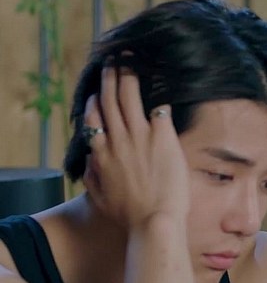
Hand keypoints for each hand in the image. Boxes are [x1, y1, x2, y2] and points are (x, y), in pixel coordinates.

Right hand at [83, 59, 188, 228]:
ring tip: (129, 61)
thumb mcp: (101, 198)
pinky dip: (158, 94)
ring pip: (130, 98)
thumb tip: (88, 163)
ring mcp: (140, 137)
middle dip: (110, 78)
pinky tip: (161, 81)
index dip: (94, 103)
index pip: (94, 121)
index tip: (96, 94)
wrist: (153, 222)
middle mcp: (117, 141)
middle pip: (110, 102)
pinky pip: (158, 109)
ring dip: (128, 76)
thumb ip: (91, 177)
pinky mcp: (162, 138)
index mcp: (101, 155)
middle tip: (112, 62)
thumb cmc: (130, 216)